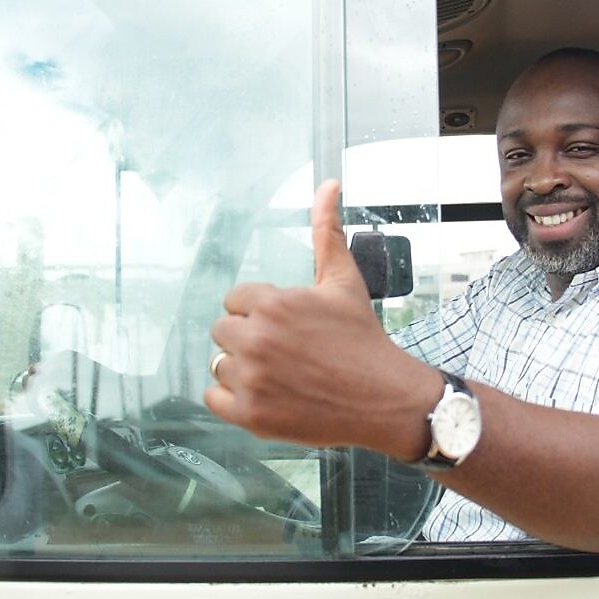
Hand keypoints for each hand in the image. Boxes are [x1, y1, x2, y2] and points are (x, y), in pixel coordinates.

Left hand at [205, 180, 438, 457]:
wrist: (385, 398)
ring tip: (280, 373)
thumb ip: (326, 232)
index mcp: (273, 303)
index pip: (235, 301)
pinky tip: (265, 394)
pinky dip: (232, 399)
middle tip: (285, 351)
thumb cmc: (363, 338)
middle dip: (249, 338)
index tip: (287, 326)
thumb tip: (329, 184)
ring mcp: (252, 380)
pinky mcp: (251, 415)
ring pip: (219, 364)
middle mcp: (257, 340)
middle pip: (222, 331)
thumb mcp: (343, 281)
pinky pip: (214, 398)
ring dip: (242, 368)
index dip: (260, 312)